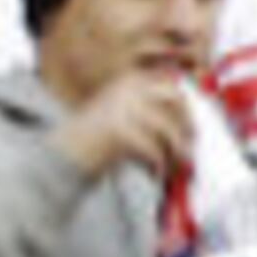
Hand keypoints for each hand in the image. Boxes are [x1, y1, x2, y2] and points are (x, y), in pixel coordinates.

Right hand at [54, 71, 199, 184]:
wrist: (63, 156)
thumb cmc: (98, 142)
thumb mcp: (125, 117)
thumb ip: (152, 115)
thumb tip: (190, 128)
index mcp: (130, 82)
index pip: (172, 87)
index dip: (188, 110)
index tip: (193, 131)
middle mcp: (127, 88)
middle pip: (175, 100)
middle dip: (186, 126)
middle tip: (187, 151)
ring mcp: (123, 106)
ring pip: (168, 127)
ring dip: (175, 152)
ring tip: (172, 169)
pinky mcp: (119, 129)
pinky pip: (154, 148)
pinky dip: (159, 165)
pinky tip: (154, 174)